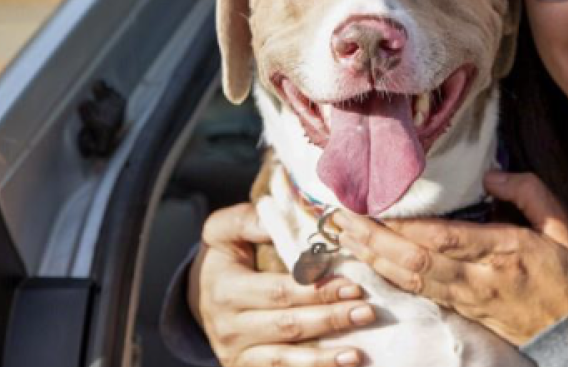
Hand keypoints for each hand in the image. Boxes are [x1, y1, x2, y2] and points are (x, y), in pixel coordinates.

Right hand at [190, 203, 376, 366]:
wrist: (200, 298)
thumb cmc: (225, 259)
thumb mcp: (224, 232)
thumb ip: (247, 220)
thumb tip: (275, 214)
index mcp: (226, 289)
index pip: (277, 291)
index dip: (315, 291)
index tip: (352, 285)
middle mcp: (229, 327)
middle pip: (286, 326)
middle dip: (329, 320)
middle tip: (367, 312)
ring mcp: (236, 354)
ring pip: (283, 360)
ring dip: (323, 358)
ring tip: (357, 353)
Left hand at [332, 171, 567, 345]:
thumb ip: (530, 193)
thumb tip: (492, 174)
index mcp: (506, 251)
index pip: (441, 238)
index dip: (401, 225)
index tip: (373, 205)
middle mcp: (482, 280)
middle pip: (415, 262)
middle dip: (373, 241)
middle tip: (341, 219)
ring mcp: (472, 300)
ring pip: (413, 282)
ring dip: (375, 259)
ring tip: (345, 237)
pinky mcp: (469, 313)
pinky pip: (423, 295)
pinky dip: (393, 278)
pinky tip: (373, 264)